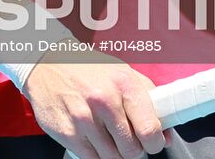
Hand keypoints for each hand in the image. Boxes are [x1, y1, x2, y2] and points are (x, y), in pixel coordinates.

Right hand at [22, 51, 169, 158]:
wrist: (48, 64)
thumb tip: (165, 134)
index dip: (155, 142)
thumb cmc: (89, 69)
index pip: (149, 129)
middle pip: (132, 150)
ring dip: (116, 154)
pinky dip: (98, 155)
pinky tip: (95, 140)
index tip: (153, 142)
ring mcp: (84, 119)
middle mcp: (104, 101)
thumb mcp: (122, 73)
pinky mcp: (68, 134)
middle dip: (134, 150)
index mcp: (123, 84)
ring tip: (110, 138)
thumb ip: (147, 100)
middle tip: (129, 140)